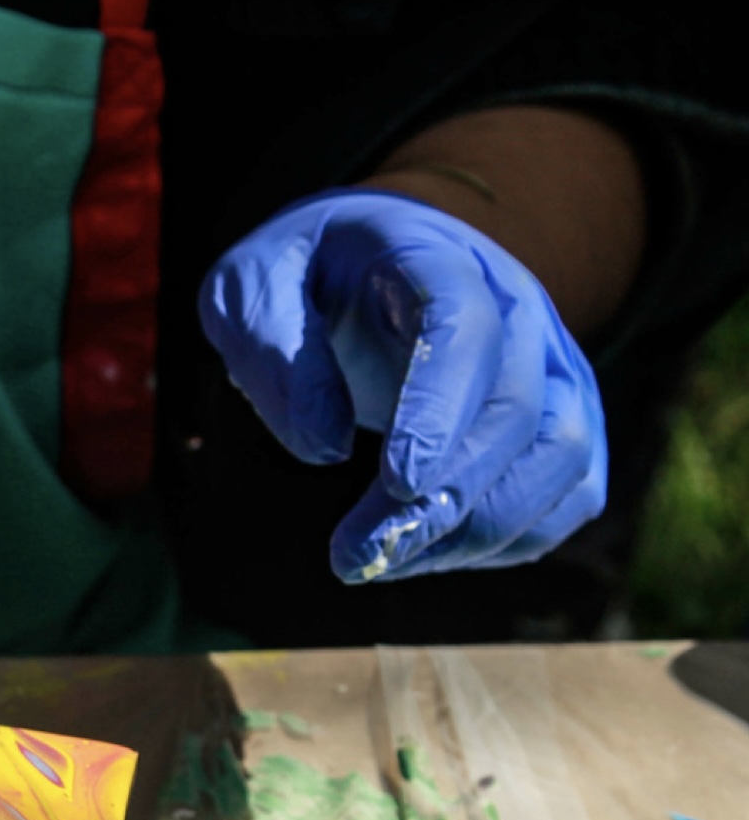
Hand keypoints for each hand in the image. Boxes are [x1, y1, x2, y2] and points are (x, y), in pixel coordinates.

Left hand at [196, 190, 606, 583]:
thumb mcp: (248, 289)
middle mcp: (515, 305)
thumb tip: (322, 448)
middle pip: (516, 408)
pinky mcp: (562, 413)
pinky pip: (571, 489)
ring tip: (382, 562)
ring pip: (560, 455)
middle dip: (444, 497)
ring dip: (478, 529)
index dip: (440, 409)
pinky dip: (511, 538)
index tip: (397, 484)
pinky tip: (428, 555)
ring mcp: (550, 360)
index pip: (464, 329)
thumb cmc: (296, 277)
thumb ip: (271, 352)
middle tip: (357, 556)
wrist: (356, 262)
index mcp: (435, 257)